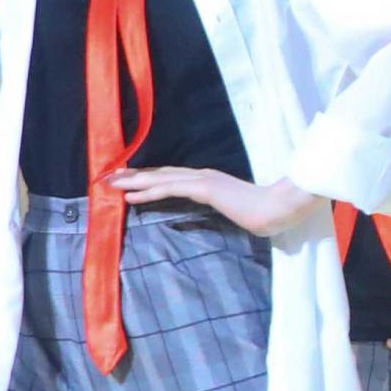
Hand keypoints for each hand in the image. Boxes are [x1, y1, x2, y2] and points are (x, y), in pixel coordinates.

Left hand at [109, 167, 325, 237]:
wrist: (279, 208)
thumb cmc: (265, 213)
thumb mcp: (239, 212)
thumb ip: (228, 210)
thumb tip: (230, 216)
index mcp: (210, 181)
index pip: (174, 178)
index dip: (151, 178)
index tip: (132, 181)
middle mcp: (203, 176)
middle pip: (162, 173)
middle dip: (135, 175)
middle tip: (111, 178)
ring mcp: (204, 180)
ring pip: (161, 178)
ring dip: (135, 181)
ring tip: (113, 184)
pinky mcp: (204, 188)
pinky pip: (170, 189)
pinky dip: (149, 191)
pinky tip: (132, 196)